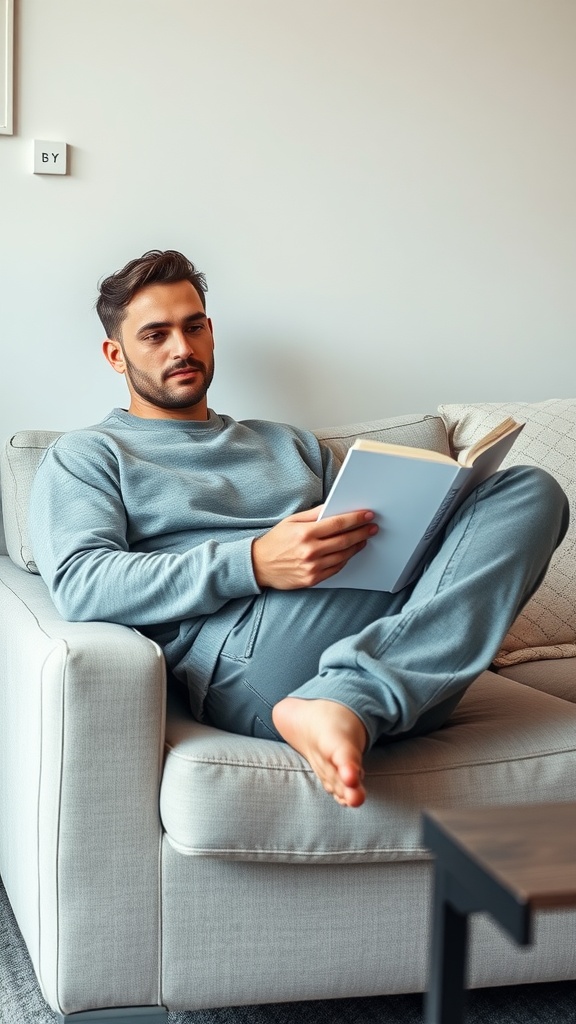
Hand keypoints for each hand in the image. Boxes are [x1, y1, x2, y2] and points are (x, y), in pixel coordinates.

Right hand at [251, 505, 377, 589]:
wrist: (259, 566)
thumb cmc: (275, 541)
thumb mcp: (291, 521)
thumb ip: (313, 514)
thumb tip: (333, 507)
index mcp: (305, 533)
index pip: (338, 524)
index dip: (356, 519)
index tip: (368, 515)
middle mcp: (310, 551)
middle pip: (344, 540)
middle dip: (361, 532)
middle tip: (372, 527)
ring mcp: (312, 567)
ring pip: (343, 556)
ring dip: (356, 546)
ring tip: (364, 539)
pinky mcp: (312, 579)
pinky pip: (336, 569)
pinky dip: (345, 560)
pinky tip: (350, 552)